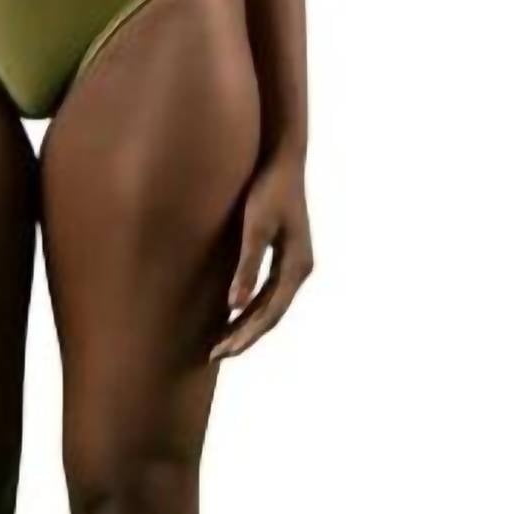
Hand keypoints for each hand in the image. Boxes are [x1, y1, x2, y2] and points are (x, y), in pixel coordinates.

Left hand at [211, 151, 312, 360]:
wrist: (283, 159)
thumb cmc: (268, 189)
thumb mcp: (255, 227)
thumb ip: (248, 266)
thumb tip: (235, 306)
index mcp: (297, 267)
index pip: (269, 314)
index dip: (245, 336)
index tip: (220, 352)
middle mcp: (299, 270)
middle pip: (271, 315)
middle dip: (243, 337)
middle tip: (213, 355)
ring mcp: (294, 264)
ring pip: (270, 306)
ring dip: (246, 325)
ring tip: (220, 343)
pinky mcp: (285, 255)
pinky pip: (268, 292)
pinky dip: (250, 307)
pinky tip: (231, 313)